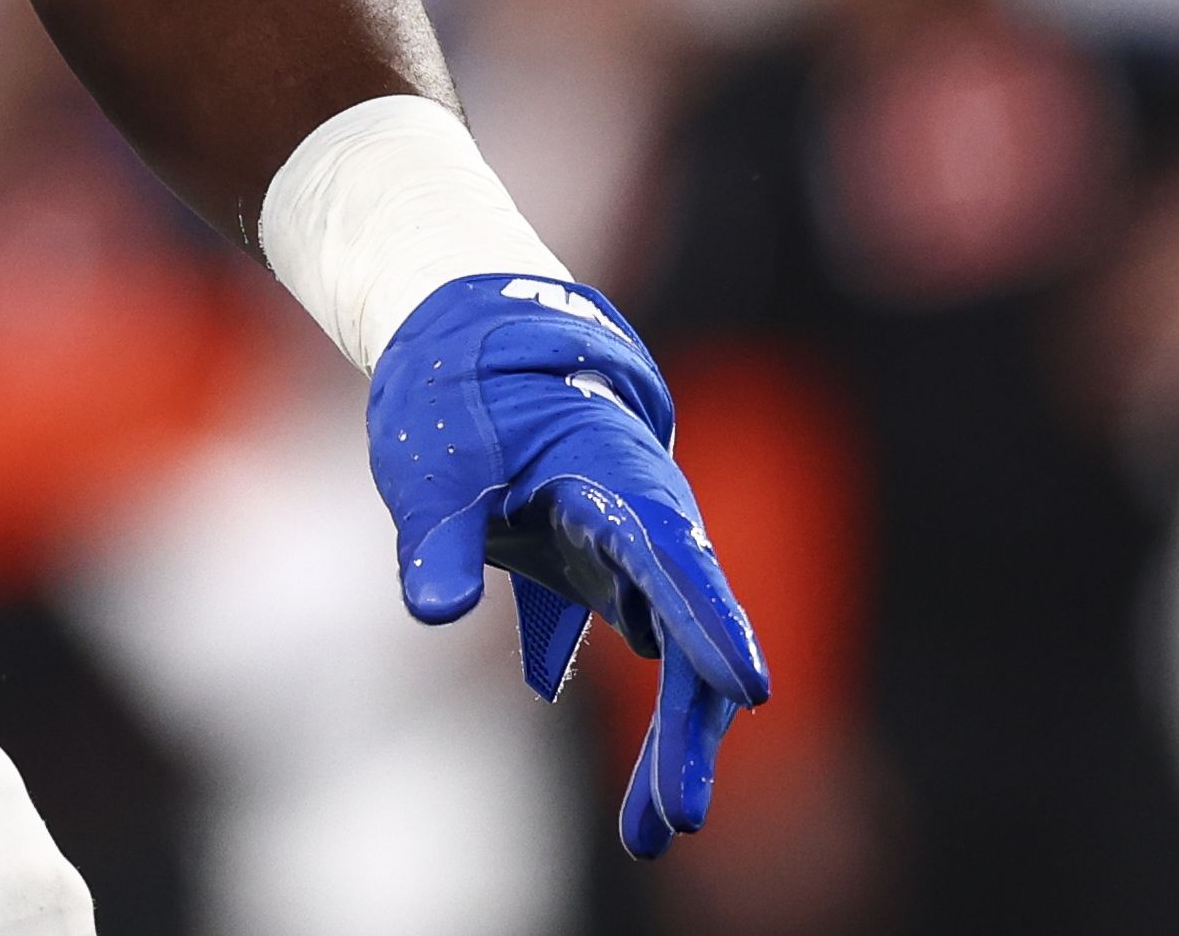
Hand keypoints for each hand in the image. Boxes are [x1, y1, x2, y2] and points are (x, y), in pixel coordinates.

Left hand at [368, 273, 771, 859]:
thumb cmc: (456, 396)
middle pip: (686, 624)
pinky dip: (644, 723)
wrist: (475, 345)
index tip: (748, 689)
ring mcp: (632, 550)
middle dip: (690, 723)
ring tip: (653, 834)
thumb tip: (436, 613)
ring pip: (678, 652)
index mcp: (605, 471)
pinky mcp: (610, 576)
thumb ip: (436, 537)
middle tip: (677, 819)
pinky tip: (640, 807)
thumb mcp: (430, 463)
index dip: (704, 617)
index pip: (666, 549)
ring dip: (675, 739)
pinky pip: (649, 653)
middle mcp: (639, 515)